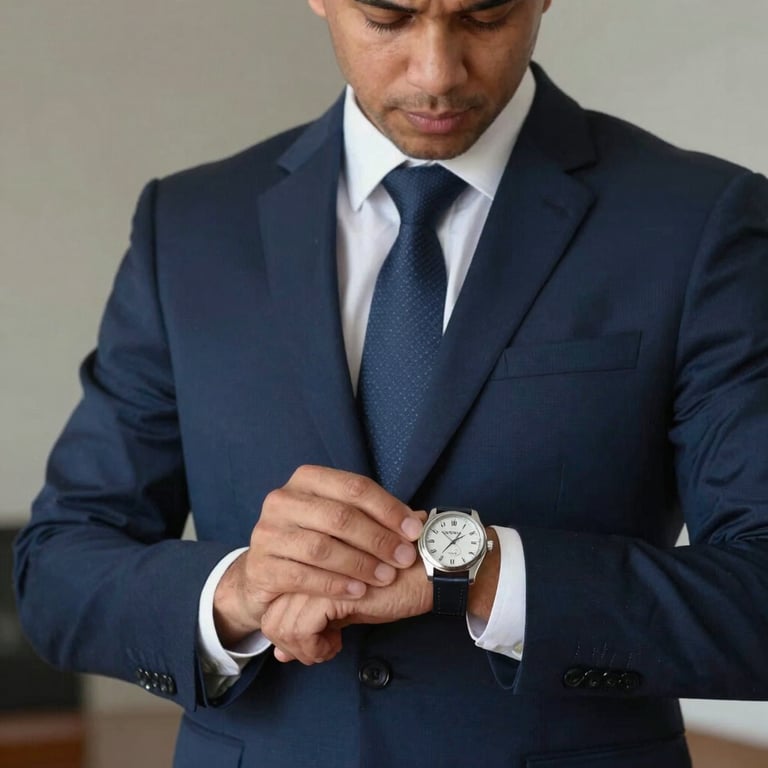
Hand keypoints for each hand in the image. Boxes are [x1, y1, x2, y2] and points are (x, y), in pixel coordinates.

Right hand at [213, 465, 423, 645]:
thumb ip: (373, 516)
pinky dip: (335, 585)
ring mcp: (267, 532)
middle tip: (404, 558)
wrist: (266, 572)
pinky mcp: (260, 566)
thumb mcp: (339, 520)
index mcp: (306, 479)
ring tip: (385, 577)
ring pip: (321, 547)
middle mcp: (282, 500)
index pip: (354, 486)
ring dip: (359, 564)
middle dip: (378, 539)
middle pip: (339, 516)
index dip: (388, 508)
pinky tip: (358, 592)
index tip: (414, 530)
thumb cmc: (314, 539)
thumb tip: (421, 520)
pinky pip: (303, 576)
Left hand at [261, 561, 430, 664]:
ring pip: (281, 625)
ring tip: (333, 645)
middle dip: (294, 645)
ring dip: (305, 649)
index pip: (274, 606)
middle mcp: (305, 560)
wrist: (426, 571)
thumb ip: (311, 624)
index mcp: (308, 558)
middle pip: (272, 616)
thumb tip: (279, 656)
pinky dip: (316, 648)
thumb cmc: (390, 586)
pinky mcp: (330, 589)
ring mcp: (315, 572)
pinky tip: (338, 643)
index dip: (290, 634)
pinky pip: (301, 630)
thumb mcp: (343, 608)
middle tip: (325, 648)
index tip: (320, 639)